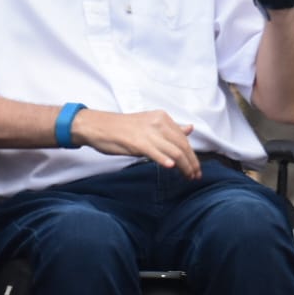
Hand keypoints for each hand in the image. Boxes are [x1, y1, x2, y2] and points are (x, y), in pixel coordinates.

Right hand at [71, 108, 201, 178]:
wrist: (98, 126)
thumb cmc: (122, 128)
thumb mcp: (149, 123)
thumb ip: (170, 128)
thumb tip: (189, 129)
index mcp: (162, 118)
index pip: (183, 138)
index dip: (192, 154)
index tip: (196, 167)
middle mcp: (158, 123)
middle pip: (182, 145)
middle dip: (192, 162)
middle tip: (196, 176)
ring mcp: (148, 133)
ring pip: (174, 151)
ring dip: (184, 166)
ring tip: (188, 176)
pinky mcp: (138, 143)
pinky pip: (156, 152)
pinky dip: (165, 160)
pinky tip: (171, 167)